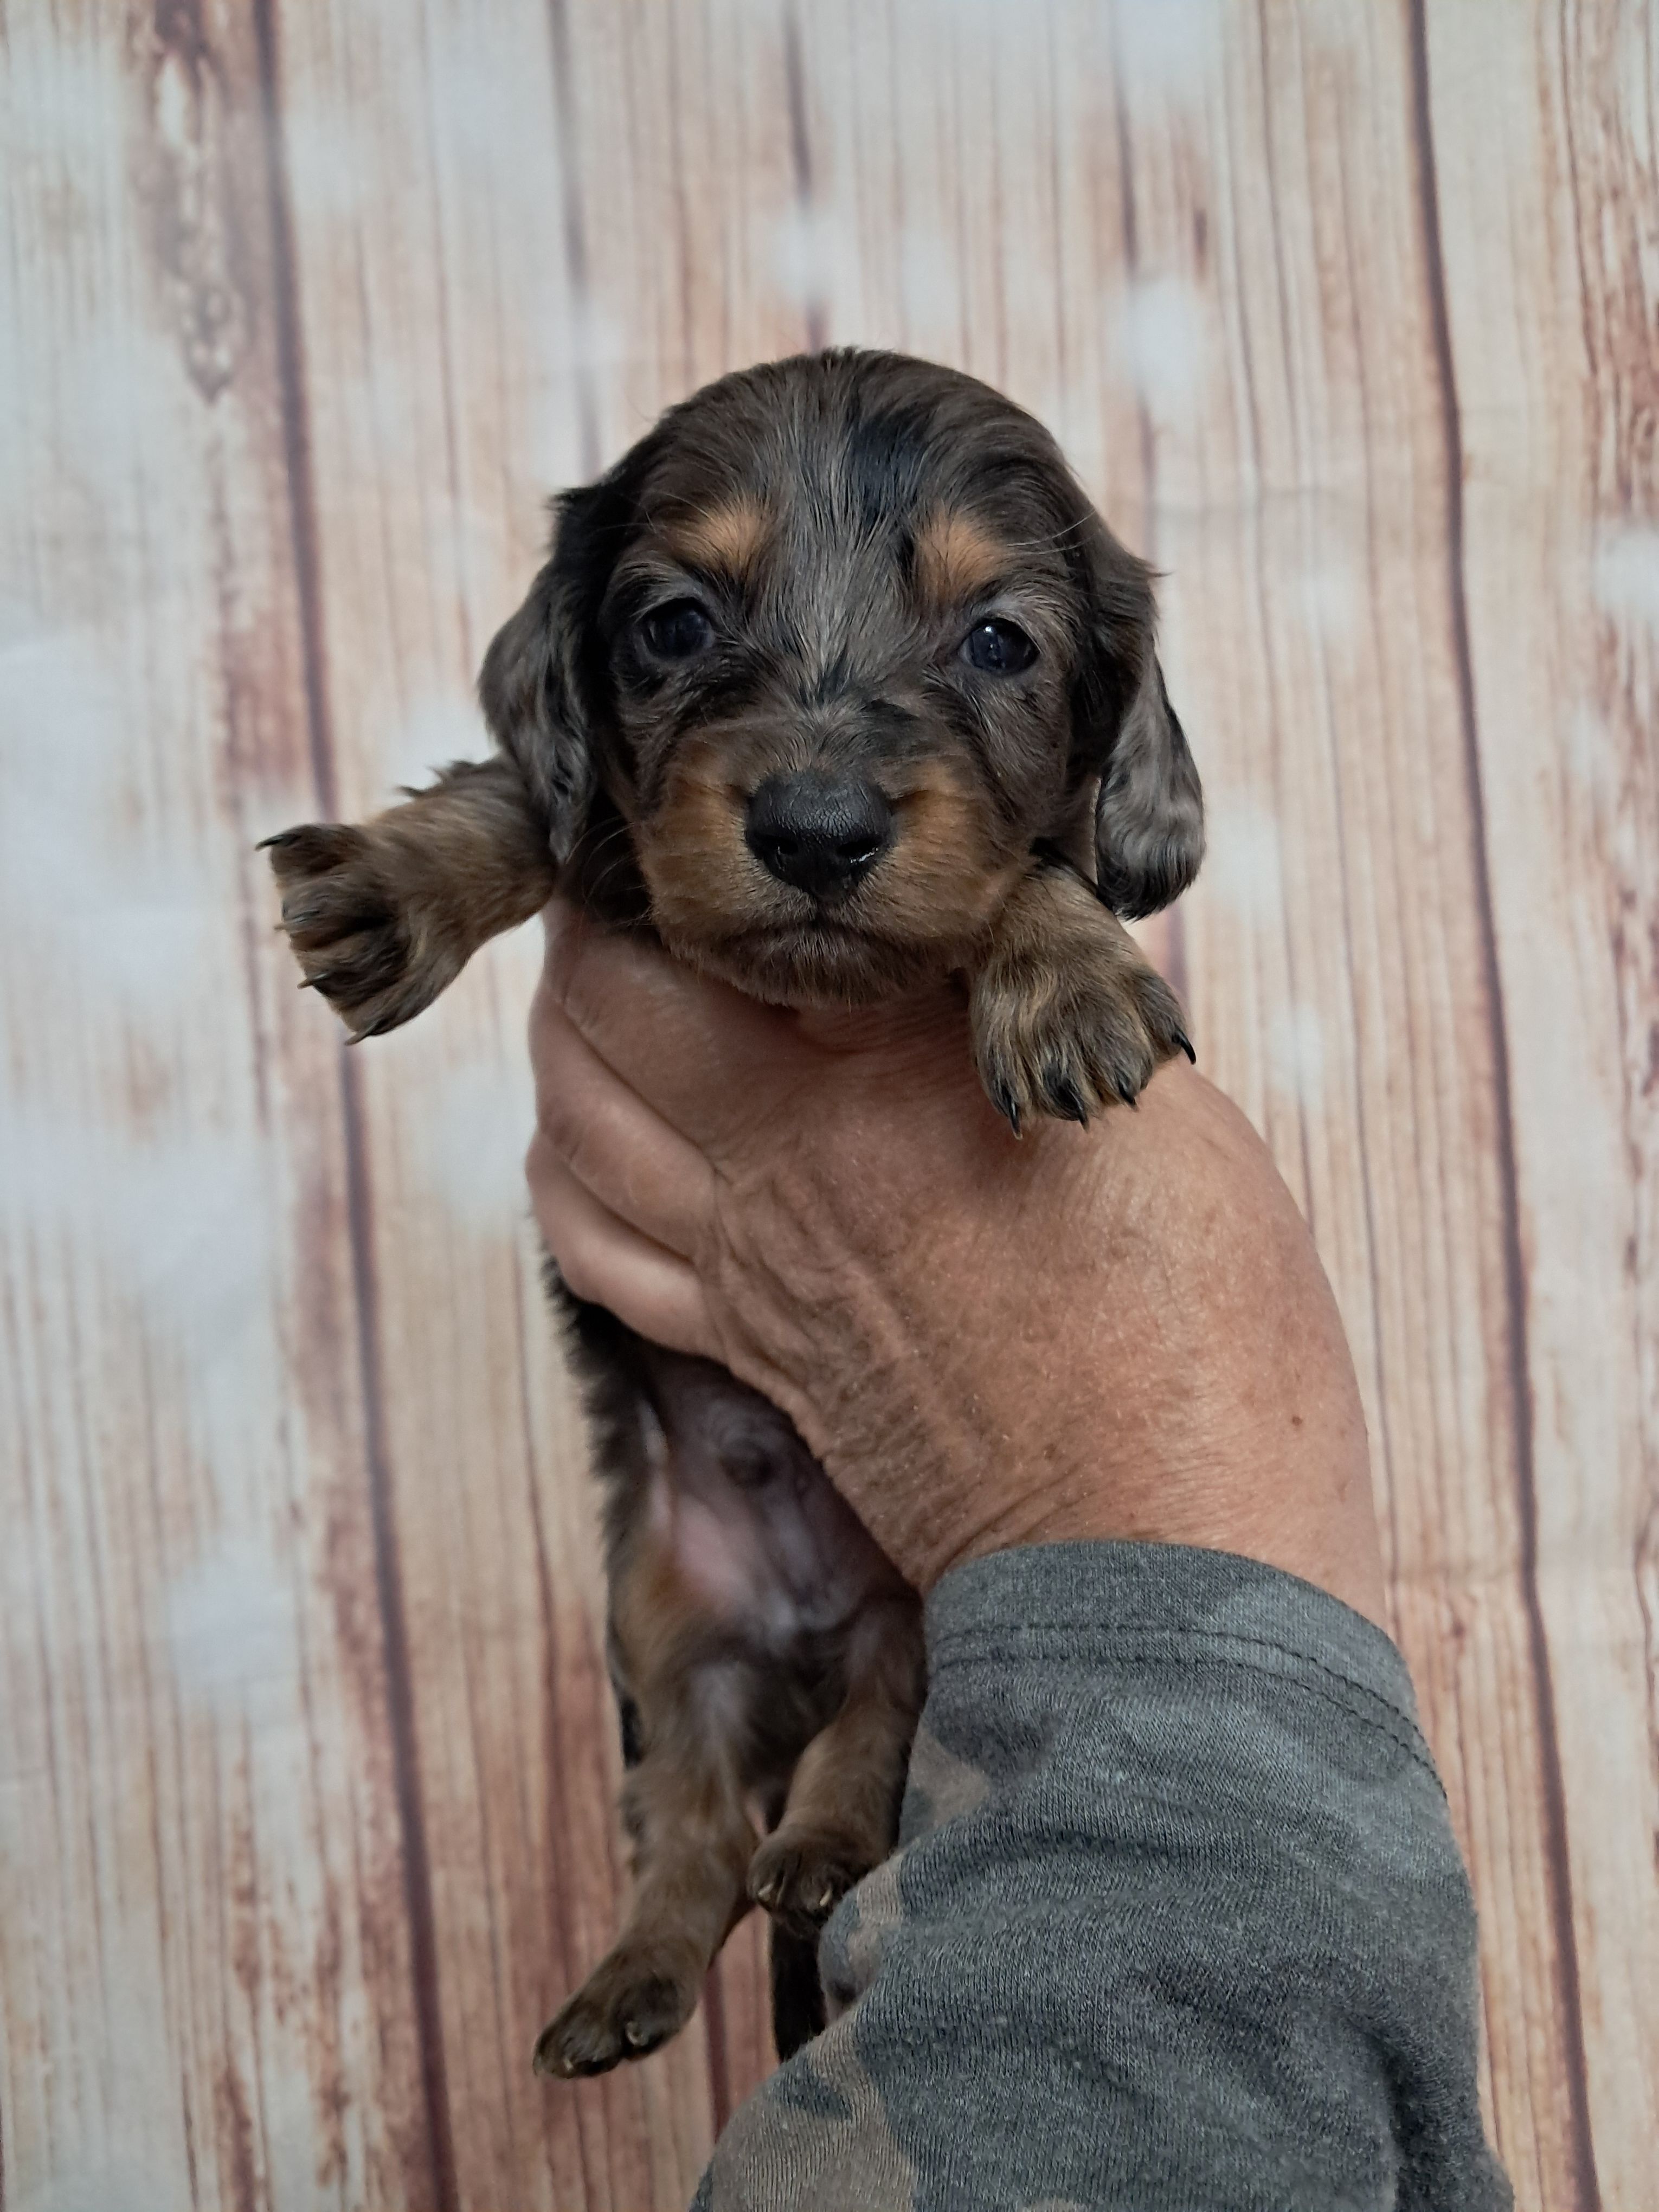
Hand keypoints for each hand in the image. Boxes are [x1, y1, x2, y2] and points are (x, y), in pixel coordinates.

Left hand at [525, 902, 1384, 1622]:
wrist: (1167, 1547)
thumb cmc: (1205, 1328)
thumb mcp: (1147, 1103)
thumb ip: (1040, 1005)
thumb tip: (988, 941)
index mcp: (893, 1072)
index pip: (717, 923)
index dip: (686, 861)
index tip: (709, 828)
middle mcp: (785, 1159)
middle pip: (601, 1012)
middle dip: (602, 935)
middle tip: (653, 895)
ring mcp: (750, 1267)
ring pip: (571, 1126)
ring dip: (572, 1047)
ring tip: (623, 999)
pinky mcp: (754, 1352)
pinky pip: (598, 1253)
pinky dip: (576, 1177)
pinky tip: (611, 1145)